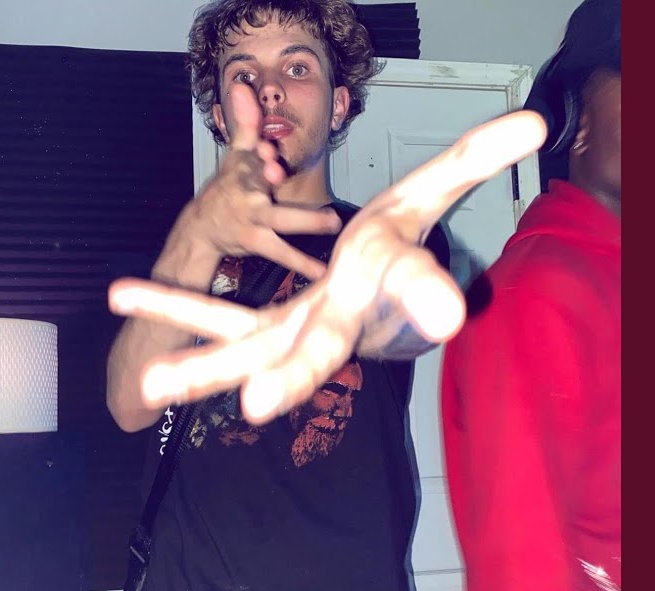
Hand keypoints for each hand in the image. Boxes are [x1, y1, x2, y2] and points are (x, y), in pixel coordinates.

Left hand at [111, 111, 547, 423]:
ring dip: (202, 366)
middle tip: (256, 404)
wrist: (373, 291)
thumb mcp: (429, 197)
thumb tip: (532, 123)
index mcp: (382, 294)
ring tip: (153, 384)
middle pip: (314, 353)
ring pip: (247, 352)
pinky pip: (212, 317)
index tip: (443, 315)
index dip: (424, 295)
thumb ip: (473, 161)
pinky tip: (122, 295)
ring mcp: (292, 332)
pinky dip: (171, 307)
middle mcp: (335, 325)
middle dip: (289, 377)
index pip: (411, 290)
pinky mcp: (261, 327)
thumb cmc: (399, 248)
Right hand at [172, 84, 340, 280]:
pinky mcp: (255, 240)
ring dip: (304, 221)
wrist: (203, 228)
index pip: (252, 156)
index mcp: (244, 169)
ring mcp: (252, 219)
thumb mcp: (236, 155)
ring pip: (278, 220)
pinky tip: (321, 270)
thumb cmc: (228, 188)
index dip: (259, 154)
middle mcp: (248, 193)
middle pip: (261, 182)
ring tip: (331, 222)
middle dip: (268, 176)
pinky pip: (281, 251)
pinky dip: (301, 262)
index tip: (267, 150)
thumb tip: (242, 85)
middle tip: (281, 172)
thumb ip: (246, 123)